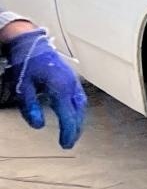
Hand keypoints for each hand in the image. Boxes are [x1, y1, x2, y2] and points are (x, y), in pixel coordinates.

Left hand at [6, 28, 85, 148]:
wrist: (31, 44)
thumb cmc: (26, 64)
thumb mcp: (22, 88)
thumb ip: (31, 108)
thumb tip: (39, 126)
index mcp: (60, 88)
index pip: (68, 116)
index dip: (68, 132)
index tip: (65, 144)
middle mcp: (71, 85)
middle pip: (78, 112)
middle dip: (75, 129)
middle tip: (69, 142)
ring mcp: (74, 81)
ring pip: (82, 105)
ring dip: (79, 119)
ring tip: (73, 131)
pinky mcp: (72, 78)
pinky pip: (80, 97)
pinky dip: (79, 109)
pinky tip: (74, 114)